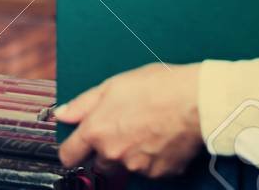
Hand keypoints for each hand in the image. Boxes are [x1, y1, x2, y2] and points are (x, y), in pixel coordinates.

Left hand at [56, 63, 202, 178]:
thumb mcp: (110, 86)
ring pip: (125, 166)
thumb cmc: (154, 88)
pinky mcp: (160, 172)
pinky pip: (149, 169)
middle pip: (99, 164)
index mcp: (97, 132)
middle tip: (121, 130)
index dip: (70, 152)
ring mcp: (138, 166)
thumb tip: (63, 114)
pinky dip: (152, 159)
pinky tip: (160, 138)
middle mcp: (114, 154)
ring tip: (145, 130)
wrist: (195, 101)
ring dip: (129, 155)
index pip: (70, 155)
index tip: (74, 150)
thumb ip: (82, 104)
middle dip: (105, 151)